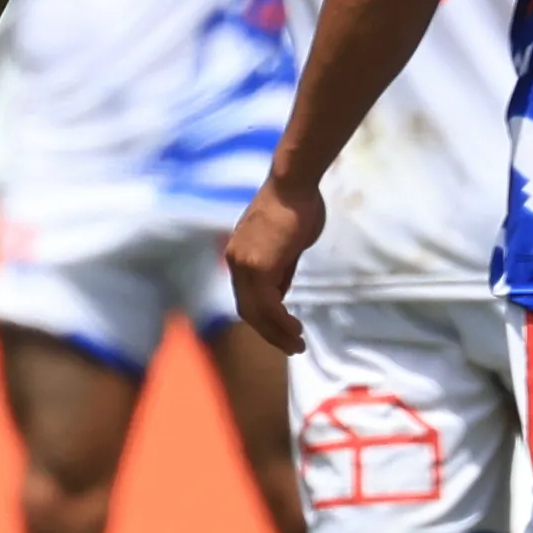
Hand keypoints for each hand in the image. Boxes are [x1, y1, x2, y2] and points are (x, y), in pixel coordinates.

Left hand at [224, 176, 326, 358]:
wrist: (293, 185)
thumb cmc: (296, 207)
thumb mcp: (286, 246)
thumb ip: (280, 269)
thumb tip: (280, 294)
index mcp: (239, 256)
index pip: (246, 297)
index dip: (263, 318)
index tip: (282, 331)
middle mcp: (236, 263)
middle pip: (247, 309)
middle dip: (269, 332)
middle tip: (291, 347)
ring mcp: (245, 265)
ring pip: (256, 311)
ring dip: (277, 332)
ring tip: (297, 346)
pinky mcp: (259, 266)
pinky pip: (268, 304)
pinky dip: (281, 321)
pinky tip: (295, 330)